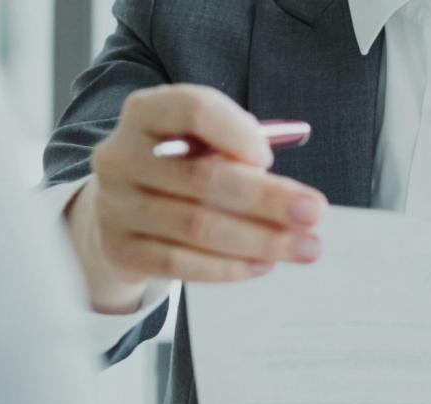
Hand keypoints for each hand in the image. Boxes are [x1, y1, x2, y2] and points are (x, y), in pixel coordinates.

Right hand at [67, 84, 327, 310]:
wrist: (119, 211)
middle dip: (268, 198)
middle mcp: (121, 156)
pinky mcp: (120, 250)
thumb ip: (236, 150)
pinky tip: (263, 264)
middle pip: (204, 177)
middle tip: (314, 213)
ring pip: (198, 227)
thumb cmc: (176, 167)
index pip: (193, 110)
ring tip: (304, 247)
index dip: (238, 132)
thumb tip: (293, 193)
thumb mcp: (198, 142)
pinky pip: (181, 264)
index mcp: (145, 113)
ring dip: (260, 240)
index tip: (269, 158)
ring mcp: (116, 206)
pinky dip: (228, 267)